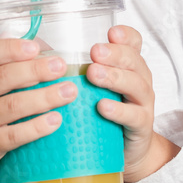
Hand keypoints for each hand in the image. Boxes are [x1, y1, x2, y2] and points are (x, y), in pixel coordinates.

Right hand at [0, 35, 77, 182]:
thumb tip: (41, 49)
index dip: (12, 48)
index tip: (35, 47)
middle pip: (3, 77)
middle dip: (36, 69)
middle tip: (60, 67)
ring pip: (13, 105)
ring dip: (45, 97)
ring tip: (68, 92)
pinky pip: (14, 135)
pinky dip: (37, 126)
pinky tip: (55, 120)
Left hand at [86, 24, 179, 182]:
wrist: (128, 150)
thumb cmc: (105, 113)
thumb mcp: (95, 87)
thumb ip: (78, 68)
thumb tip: (39, 50)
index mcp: (129, 66)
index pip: (134, 42)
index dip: (125, 35)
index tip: (110, 32)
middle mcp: (140, 80)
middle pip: (134, 60)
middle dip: (114, 54)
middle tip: (94, 52)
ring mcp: (143, 103)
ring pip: (135, 85)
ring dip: (114, 77)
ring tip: (93, 74)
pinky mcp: (141, 127)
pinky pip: (133, 116)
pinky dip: (118, 110)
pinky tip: (102, 107)